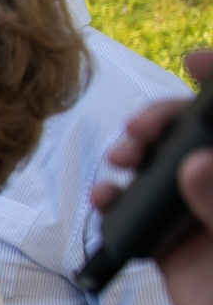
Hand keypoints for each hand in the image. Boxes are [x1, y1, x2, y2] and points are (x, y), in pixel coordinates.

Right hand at [95, 50, 212, 304]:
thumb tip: (192, 163)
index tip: (194, 58)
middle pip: (192, 136)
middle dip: (163, 120)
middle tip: (139, 131)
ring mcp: (198, 217)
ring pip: (160, 166)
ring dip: (134, 154)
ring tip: (119, 160)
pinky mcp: (170, 246)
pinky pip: (134, 212)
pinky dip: (114, 201)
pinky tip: (106, 200)